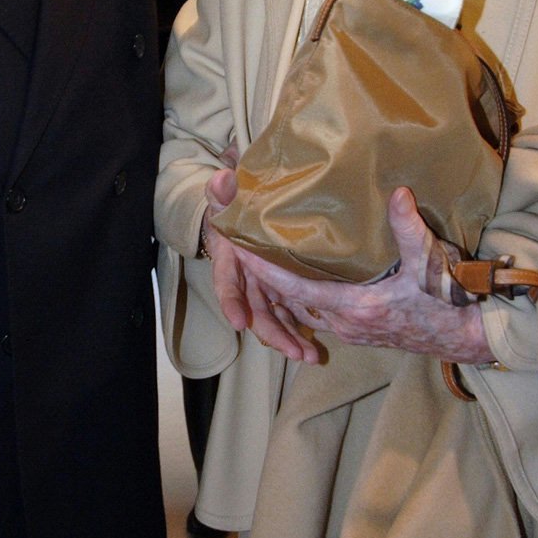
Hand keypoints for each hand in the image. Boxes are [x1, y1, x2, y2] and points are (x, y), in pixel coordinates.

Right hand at [201, 165, 323, 362]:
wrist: (245, 212)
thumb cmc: (236, 205)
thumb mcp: (228, 195)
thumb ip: (223, 191)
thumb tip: (221, 180)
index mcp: (231, 259)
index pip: (227, 284)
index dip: (232, 303)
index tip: (239, 322)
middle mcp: (245, 280)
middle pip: (254, 311)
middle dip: (272, 334)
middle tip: (292, 352)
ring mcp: (263, 288)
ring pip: (273, 319)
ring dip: (289, 339)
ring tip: (308, 357)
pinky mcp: (280, 290)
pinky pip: (289, 313)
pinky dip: (300, 331)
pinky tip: (316, 348)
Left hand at [226, 187, 491, 362]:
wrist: (467, 336)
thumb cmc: (447, 301)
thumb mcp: (430, 262)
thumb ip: (409, 228)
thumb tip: (397, 193)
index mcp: (354, 305)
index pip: (294, 288)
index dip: (264, 270)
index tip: (241, 250)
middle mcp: (347, 322)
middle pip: (292, 301)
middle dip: (268, 278)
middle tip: (246, 248)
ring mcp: (354, 331)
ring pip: (307, 311)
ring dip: (287, 291)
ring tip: (267, 261)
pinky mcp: (364, 332)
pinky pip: (323, 315)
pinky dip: (307, 298)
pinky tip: (307, 278)